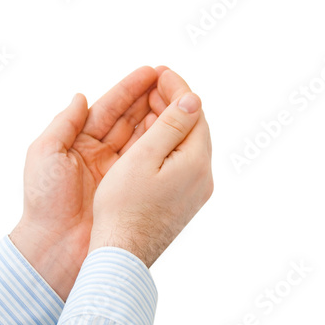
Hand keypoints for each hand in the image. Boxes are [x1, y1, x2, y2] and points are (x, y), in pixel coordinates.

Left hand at [10, 66, 167, 299]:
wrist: (56, 245)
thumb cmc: (45, 200)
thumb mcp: (45, 154)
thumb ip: (63, 123)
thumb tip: (81, 96)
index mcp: (78, 142)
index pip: (108, 109)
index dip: (128, 89)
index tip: (151, 72)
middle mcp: (100, 153)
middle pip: (129, 119)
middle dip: (149, 98)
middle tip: (172, 79)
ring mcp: (117, 171)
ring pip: (142, 137)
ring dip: (160, 116)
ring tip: (179, 97)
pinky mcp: (130, 188)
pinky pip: (148, 161)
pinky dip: (162, 143)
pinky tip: (177, 127)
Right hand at [88, 69, 213, 266]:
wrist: (122, 253)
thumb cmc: (123, 207)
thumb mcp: (143, 158)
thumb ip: (169, 126)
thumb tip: (192, 99)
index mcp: (195, 163)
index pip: (193, 114)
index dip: (177, 90)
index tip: (161, 71)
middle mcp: (202, 177)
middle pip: (193, 128)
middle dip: (174, 102)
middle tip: (154, 83)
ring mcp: (194, 191)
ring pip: (186, 144)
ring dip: (170, 122)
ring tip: (150, 105)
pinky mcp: (183, 200)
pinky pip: (181, 161)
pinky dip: (168, 143)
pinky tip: (152, 137)